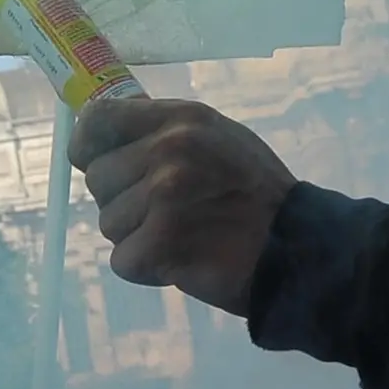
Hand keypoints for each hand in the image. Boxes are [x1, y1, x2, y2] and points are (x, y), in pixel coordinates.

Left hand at [75, 98, 294, 314]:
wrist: (298, 251)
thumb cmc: (256, 196)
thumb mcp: (219, 139)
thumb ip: (165, 133)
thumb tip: (104, 130)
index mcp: (182, 119)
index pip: (99, 121)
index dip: (89, 146)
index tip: (96, 162)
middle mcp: (170, 151)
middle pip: (98, 179)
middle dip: (123, 201)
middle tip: (167, 213)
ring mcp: (164, 197)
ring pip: (109, 223)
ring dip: (137, 238)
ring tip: (183, 236)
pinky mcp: (161, 244)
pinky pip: (123, 260)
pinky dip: (147, 269)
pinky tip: (182, 261)